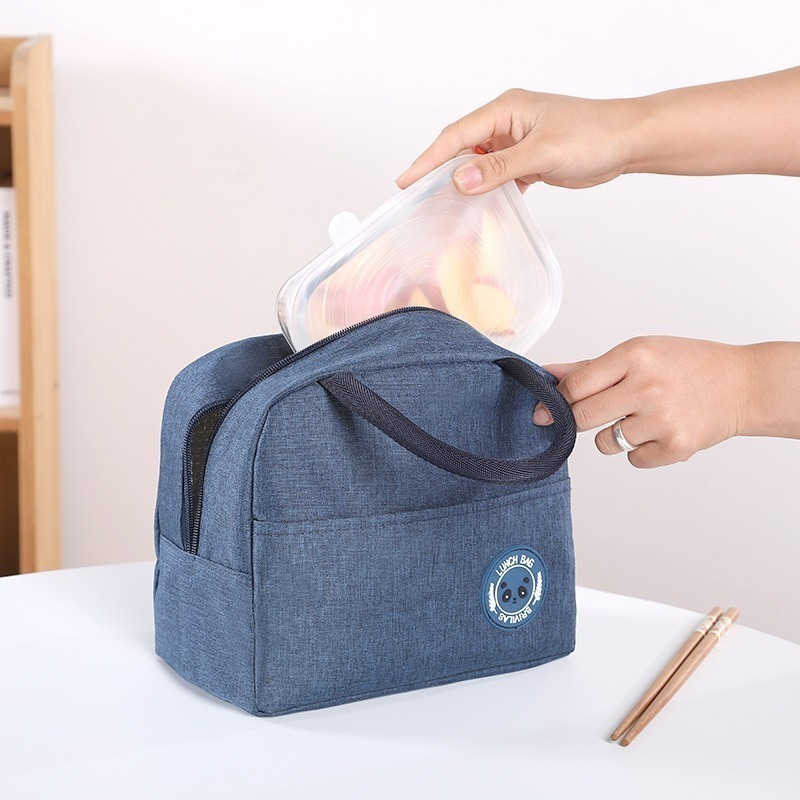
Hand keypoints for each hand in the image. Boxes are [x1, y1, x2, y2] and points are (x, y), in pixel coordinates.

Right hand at [395, 70, 799, 194]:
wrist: (627, 142)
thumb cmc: (592, 135)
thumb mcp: (541, 153)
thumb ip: (499, 168)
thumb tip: (460, 178)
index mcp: (505, 110)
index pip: (456, 136)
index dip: (428, 160)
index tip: (405, 181)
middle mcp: (506, 123)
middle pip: (462, 149)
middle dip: (439, 173)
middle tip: (416, 199)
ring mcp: (516, 142)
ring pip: (478, 165)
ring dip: (464, 185)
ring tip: (442, 208)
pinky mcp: (527, 160)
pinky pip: (497, 177)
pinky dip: (487, 192)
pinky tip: (479, 209)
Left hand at [532, 337, 754, 468]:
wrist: (743, 385)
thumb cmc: (686, 364)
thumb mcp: (639, 352)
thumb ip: (590, 368)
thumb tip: (546, 374)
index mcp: (635, 356)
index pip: (575, 386)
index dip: (554, 401)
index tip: (543, 410)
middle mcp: (648, 387)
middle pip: (582, 418)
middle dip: (573, 421)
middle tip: (583, 417)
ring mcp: (663, 419)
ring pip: (604, 444)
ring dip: (612, 436)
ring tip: (638, 419)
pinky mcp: (677, 446)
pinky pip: (633, 460)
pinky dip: (640, 451)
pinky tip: (658, 431)